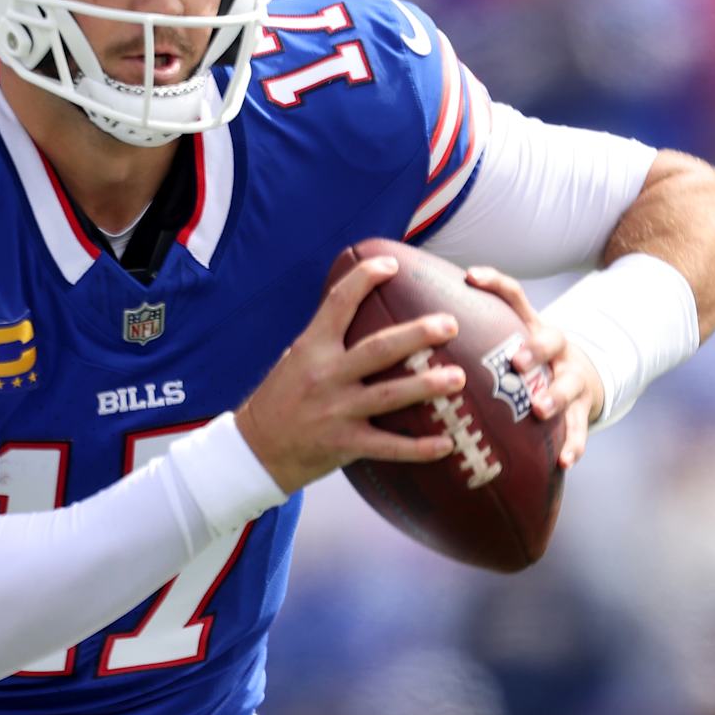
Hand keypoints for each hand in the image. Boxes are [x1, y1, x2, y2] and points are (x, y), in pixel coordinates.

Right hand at [238, 255, 463, 494]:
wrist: (255, 450)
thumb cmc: (281, 399)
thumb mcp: (296, 358)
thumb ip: (328, 339)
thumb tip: (365, 308)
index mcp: (311, 348)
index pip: (338, 303)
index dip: (363, 279)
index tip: (390, 264)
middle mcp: (325, 375)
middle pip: (378, 349)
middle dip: (417, 335)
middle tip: (450, 324)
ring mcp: (335, 411)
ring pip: (389, 395)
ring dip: (427, 386)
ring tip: (459, 378)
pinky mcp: (344, 445)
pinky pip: (388, 446)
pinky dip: (419, 448)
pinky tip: (447, 443)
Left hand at [465, 266, 603, 467]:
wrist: (582, 379)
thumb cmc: (526, 362)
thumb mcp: (507, 341)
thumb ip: (472, 335)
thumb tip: (410, 326)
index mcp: (530, 326)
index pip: (514, 296)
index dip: (494, 283)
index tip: (470, 277)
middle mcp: (555, 348)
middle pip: (550, 340)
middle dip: (533, 350)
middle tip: (515, 362)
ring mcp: (572, 377)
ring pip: (569, 383)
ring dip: (555, 396)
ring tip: (540, 410)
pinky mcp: (582, 409)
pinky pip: (579, 428)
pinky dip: (573, 444)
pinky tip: (563, 461)